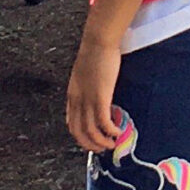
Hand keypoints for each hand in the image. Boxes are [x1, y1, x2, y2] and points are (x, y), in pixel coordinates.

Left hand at [66, 30, 124, 152]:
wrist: (98, 41)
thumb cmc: (95, 52)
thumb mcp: (85, 73)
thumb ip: (87, 86)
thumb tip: (96, 93)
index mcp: (73, 95)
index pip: (72, 124)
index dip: (81, 136)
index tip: (91, 141)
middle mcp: (77, 101)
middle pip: (79, 132)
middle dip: (91, 145)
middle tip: (102, 149)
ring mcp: (88, 100)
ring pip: (91, 132)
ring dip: (101, 142)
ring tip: (112, 144)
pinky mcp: (100, 97)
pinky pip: (103, 122)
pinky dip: (110, 131)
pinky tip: (117, 132)